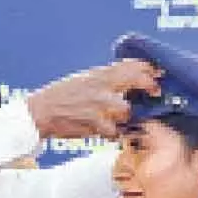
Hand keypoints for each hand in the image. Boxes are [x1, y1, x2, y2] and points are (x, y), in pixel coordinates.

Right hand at [27, 60, 159, 138]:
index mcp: (98, 74)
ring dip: (127, 116)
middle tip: (155, 91)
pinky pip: (114, 131)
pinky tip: (105, 131)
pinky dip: (112, 133)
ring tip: (120, 118)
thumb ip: (105, 80)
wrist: (41, 111)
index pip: (129, 64)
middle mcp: (101, 87)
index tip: (157, 72)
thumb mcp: (84, 80)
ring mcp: (99, 106)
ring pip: (127, 110)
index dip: (147, 68)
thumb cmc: (61, 96)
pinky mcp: (94, 124)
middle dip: (149, 86)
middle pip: (136, 81)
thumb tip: (127, 78)